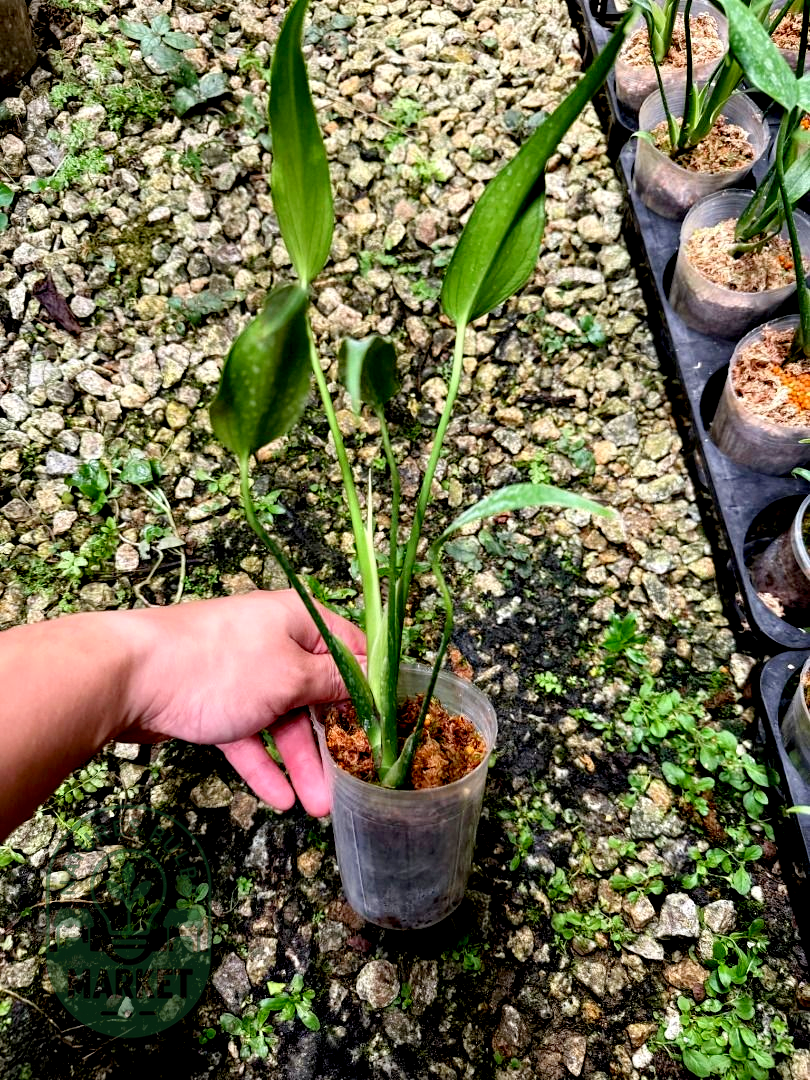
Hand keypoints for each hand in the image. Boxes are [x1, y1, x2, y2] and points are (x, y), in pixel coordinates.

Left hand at [122, 589, 365, 816]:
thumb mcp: (292, 675)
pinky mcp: (215, 702)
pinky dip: (263, 765)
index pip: (350, 649)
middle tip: (353, 778)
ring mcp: (242, 674)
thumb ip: (333, 683)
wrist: (131, 676)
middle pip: (317, 692)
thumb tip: (365, 684)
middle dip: (334, 738)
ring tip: (317, 808)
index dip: (370, 686)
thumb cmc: (221, 665)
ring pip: (283, 720)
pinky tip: (279, 799)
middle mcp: (274, 642)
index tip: (387, 725)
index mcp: (299, 621)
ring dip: (301, 762)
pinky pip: (248, 736)